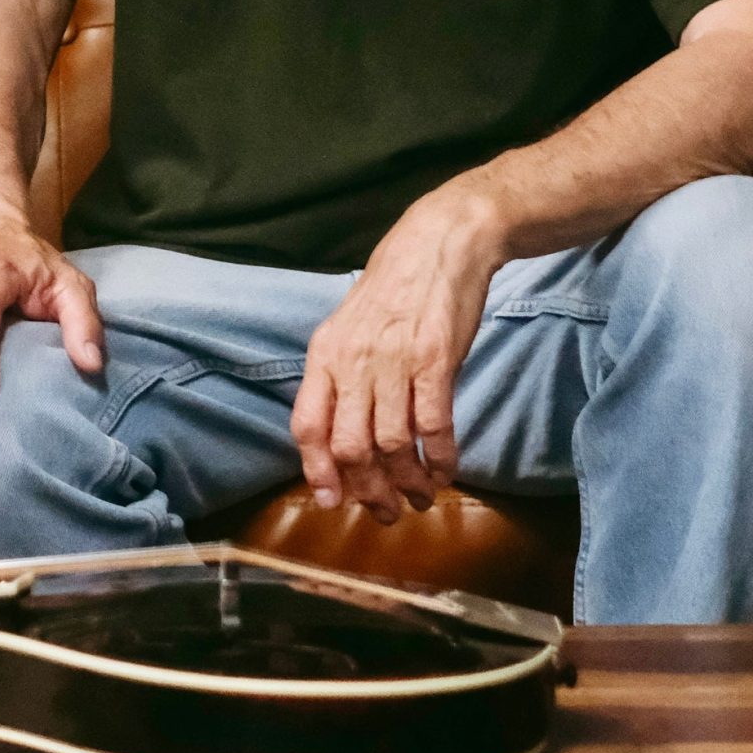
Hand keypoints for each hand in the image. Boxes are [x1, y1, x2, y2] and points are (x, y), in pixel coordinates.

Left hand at [290, 186, 505, 524]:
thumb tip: (338, 435)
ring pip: (392, 445)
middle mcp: (353, 361)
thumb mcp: (348, 326)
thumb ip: (340, 375)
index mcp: (325, 354)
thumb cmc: (393, 289)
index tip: (334, 501)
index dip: (318, 471)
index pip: (307, 426)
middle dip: (368, 491)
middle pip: (350, 447)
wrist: (439, 243)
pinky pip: (433, 426)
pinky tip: (445, 472)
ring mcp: (394, 362)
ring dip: (407, 482)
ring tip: (419, 497)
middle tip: (386, 510)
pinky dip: (439, 459)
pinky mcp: (436, 361)